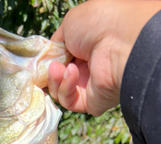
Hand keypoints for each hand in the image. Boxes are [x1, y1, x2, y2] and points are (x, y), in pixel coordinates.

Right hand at [48, 0, 160, 115]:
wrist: (121, 43)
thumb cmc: (99, 24)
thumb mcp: (70, 23)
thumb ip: (56, 42)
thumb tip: (49, 58)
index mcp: (86, 45)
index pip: (60, 58)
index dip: (47, 60)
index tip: (39, 60)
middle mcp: (89, 66)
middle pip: (57, 76)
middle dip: (48, 71)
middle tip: (47, 65)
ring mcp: (90, 85)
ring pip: (59, 90)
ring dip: (55, 78)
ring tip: (60, 68)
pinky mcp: (91, 102)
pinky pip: (69, 101)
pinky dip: (65, 88)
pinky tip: (72, 73)